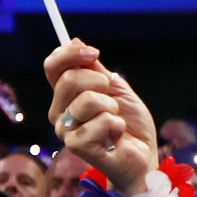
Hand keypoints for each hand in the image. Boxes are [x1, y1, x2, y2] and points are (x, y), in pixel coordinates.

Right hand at [43, 42, 159, 194]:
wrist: (144, 155)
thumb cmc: (130, 124)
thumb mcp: (116, 88)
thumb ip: (96, 69)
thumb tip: (75, 41)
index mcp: (66, 96)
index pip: (53, 67)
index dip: (69, 54)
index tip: (93, 52)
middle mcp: (60, 112)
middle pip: (69, 79)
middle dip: (99, 82)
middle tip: (112, 98)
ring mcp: (66, 130)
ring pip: (87, 100)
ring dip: (112, 107)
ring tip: (115, 120)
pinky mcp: (76, 146)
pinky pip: (100, 121)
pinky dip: (117, 126)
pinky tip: (116, 137)